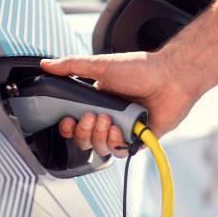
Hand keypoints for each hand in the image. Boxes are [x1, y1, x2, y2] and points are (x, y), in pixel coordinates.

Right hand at [40, 50, 194, 156]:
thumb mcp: (101, 65)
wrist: (171, 77)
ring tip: (108, 120)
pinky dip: (116, 144)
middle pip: (85, 139)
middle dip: (83, 132)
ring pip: (101, 148)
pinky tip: (119, 131)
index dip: (68, 127)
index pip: (75, 123)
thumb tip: (46, 64)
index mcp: (98, 102)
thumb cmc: (140, 68)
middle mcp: (110, 117)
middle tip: (92, 117)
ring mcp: (124, 129)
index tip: (68, 120)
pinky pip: (120, 152)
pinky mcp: (139, 139)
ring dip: (98, 137)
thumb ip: (72, 65)